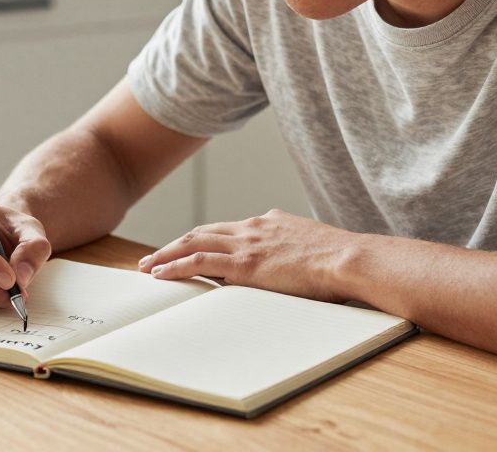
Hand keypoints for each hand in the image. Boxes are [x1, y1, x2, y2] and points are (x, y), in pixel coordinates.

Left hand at [138, 209, 357, 302]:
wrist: (349, 259)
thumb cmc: (342, 261)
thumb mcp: (315, 247)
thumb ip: (296, 249)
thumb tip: (295, 263)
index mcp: (271, 222)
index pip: (229, 230)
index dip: (206, 239)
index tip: (191, 248)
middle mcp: (254, 227)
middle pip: (204, 231)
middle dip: (176, 243)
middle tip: (155, 256)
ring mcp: (247, 243)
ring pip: (193, 243)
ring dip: (166, 254)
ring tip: (147, 266)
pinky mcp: (244, 263)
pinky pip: (199, 263)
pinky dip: (175, 267)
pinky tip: (160, 274)